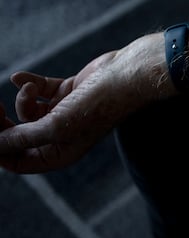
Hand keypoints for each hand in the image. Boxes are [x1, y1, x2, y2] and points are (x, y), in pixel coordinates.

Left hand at [0, 33, 171, 172]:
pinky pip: (38, 90)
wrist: (126, 76)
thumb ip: (22, 138)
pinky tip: (19, 77)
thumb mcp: (56, 127)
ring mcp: (64, 113)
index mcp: (60, 154)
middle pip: (18, 136)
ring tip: (32, 90)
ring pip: (27, 112)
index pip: (18, 161)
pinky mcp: (67, 92)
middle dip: (3, 123)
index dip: (0, 149)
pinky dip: (27, 84)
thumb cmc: (98, 106)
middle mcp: (61, 136)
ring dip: (23, 99)